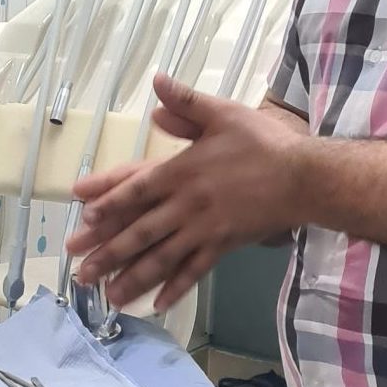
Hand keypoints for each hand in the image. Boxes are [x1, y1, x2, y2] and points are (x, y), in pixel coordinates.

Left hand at [65, 74, 311, 310]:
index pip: (138, 188)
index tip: (85, 218)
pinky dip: (177, 288)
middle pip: (141, 232)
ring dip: (133, 278)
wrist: (306, 178)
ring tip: (109, 297)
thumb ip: (187, 103)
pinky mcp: (224, 246)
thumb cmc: (264, 143)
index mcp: (183, 171)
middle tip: (81, 272)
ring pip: (162, 258)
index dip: (111, 203)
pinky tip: (158, 304)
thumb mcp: (224, 113)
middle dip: (108, 254)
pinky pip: (195, 271)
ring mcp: (205, 229)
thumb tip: (157, 81)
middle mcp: (188, 204)